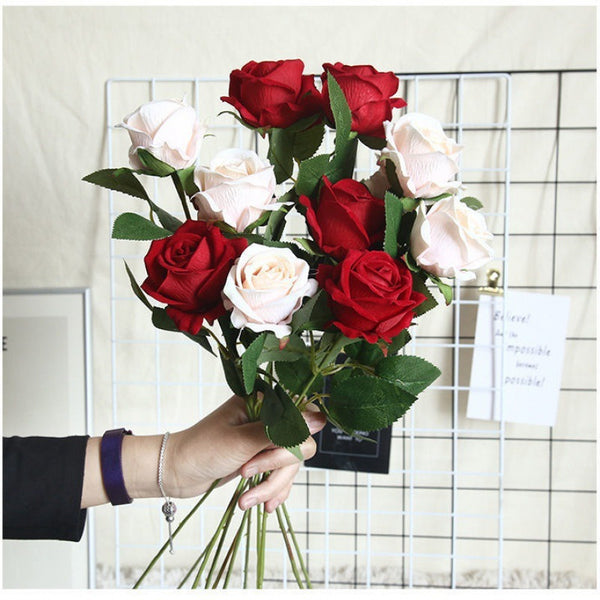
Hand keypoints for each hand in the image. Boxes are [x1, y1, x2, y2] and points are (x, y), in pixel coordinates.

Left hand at [82, 395, 324, 509]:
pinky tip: (261, 506)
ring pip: (290, 466)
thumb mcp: (244, 442)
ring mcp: (264, 441)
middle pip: (298, 445)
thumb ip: (283, 430)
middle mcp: (267, 419)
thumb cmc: (202, 450)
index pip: (299, 419)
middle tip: (245, 474)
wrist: (174, 474)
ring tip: (246, 502)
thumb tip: (321, 418)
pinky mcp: (260, 461)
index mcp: (263, 403)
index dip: (289, 443)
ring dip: (270, 487)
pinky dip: (272, 492)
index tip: (268, 459)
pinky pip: (280, 478)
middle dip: (275, 469)